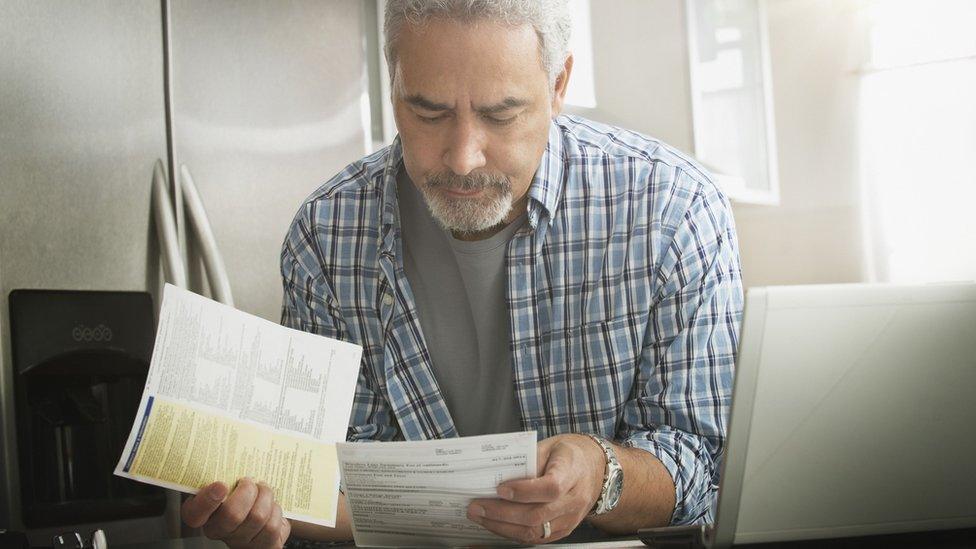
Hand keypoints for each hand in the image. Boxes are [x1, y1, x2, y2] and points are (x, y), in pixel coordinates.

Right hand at [181, 478, 290, 548]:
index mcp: (204, 514)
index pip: (195, 514)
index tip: (221, 485)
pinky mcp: (262, 545)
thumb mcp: (227, 484)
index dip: (207, 500)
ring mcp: (240, 541)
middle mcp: (219, 530)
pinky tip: (271, 507)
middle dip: (248, 491)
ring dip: (266, 497)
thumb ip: (224, 474)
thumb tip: (233, 444)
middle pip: (232, 514)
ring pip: (257, 517)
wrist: (261, 519)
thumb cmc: (242, 497)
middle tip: (250, 482)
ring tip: (263, 491)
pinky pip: (272, 526)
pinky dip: (276, 510)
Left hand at [466, 434, 605, 543]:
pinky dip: (513, 533)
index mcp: (572, 472)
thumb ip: (528, 459)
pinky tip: (496, 524)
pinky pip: (537, 537)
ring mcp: (570, 519)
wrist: (595, 469)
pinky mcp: (564, 530)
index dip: (523, 491)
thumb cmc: (568, 455)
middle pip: (537, 515)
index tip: (500, 488)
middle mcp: (574, 500)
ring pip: (535, 531)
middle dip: (501, 513)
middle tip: (477, 506)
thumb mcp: (550, 446)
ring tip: (480, 516)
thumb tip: (499, 474)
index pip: (550, 487)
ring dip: (502, 527)